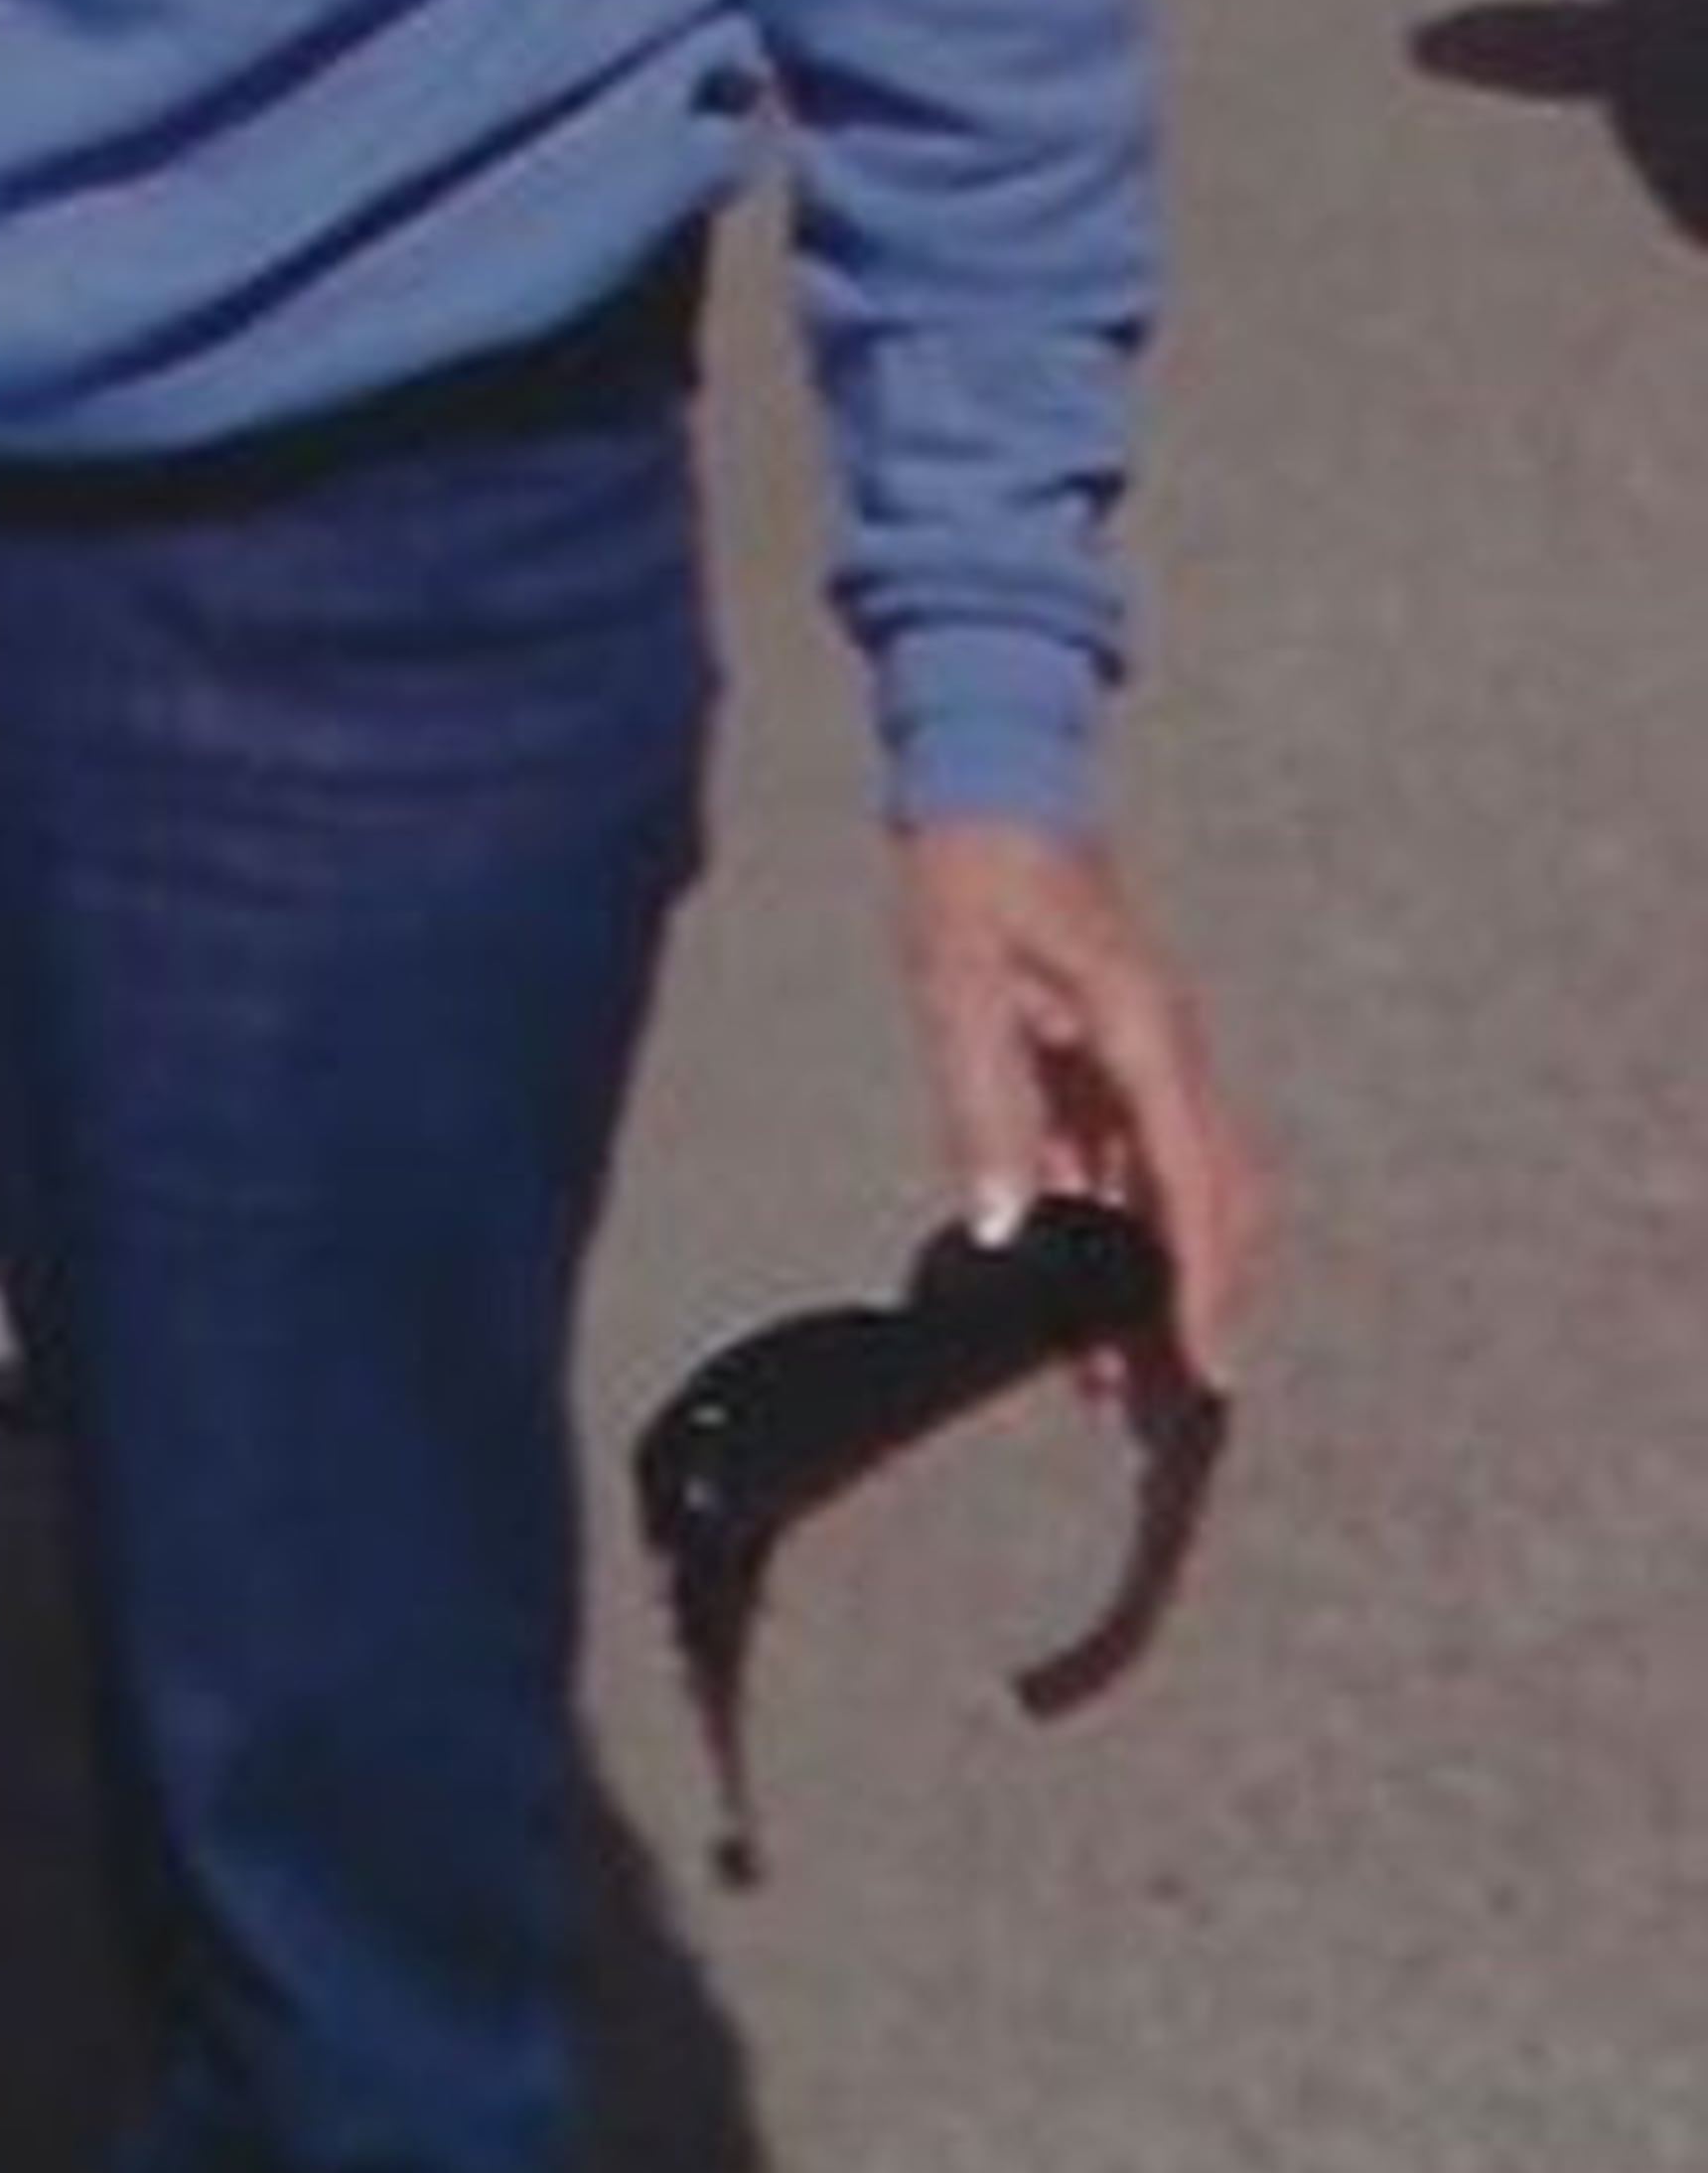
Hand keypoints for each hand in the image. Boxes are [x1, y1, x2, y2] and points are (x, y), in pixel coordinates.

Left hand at [890, 819, 1262, 1397]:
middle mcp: (1165, 1047)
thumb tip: (1006, 1229)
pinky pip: (1135, 1157)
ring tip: (1125, 1376)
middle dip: (1203, 1301)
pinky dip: (1123, 1228)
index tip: (1208, 1370)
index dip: (1201, 1284)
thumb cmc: (972, 867)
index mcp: (1142, 1030)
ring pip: (1180, 1187)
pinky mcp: (1116, 1045)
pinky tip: (1084, 1289)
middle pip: (1213, 1200)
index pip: (1190, 1184)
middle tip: (1176, 1403)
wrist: (990, 768)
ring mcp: (1148, 1047)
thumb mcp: (958, 983)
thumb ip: (987, 1106)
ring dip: (1163, 1276)